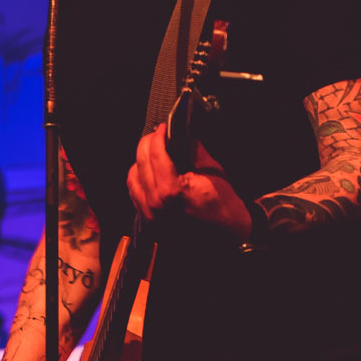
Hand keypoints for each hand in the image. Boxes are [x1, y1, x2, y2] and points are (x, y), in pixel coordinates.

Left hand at [125, 124, 250, 238]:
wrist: (227, 233)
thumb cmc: (223, 204)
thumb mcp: (212, 171)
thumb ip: (193, 150)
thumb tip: (180, 134)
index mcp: (171, 191)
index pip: (156, 154)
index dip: (158, 136)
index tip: (162, 128)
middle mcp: (156, 203)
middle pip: (141, 163)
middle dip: (147, 144)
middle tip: (156, 136)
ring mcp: (150, 214)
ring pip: (133, 177)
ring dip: (140, 161)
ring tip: (152, 153)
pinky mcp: (149, 220)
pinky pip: (135, 193)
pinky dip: (138, 178)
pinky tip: (148, 171)